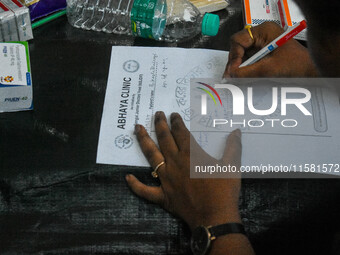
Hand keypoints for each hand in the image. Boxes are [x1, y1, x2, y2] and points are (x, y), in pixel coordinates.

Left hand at [126, 112, 241, 230]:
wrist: (215, 217)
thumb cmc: (223, 190)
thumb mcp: (232, 166)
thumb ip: (233, 147)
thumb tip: (237, 131)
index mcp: (190, 155)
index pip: (181, 133)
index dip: (176, 122)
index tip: (173, 114)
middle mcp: (175, 163)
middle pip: (164, 140)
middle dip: (160, 125)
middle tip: (156, 114)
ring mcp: (166, 179)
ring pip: (151, 157)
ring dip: (144, 141)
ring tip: (138, 129)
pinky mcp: (162, 195)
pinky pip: (145, 190)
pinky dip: (135, 185)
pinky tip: (127, 177)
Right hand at [224, 22, 318, 77]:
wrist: (311, 73)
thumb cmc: (295, 66)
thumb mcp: (268, 69)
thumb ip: (247, 72)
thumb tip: (230, 75)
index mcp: (264, 31)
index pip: (238, 40)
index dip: (234, 56)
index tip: (233, 71)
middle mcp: (261, 36)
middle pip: (239, 48)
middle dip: (235, 64)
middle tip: (231, 77)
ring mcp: (262, 45)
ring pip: (242, 56)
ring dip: (240, 68)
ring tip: (237, 80)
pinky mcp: (263, 54)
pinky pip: (249, 61)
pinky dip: (246, 70)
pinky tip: (244, 78)